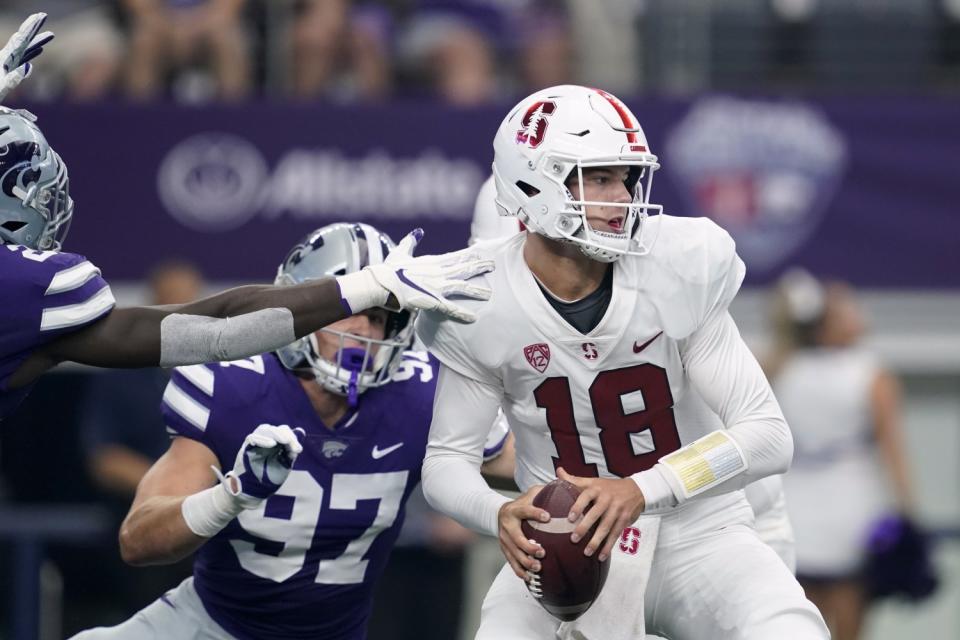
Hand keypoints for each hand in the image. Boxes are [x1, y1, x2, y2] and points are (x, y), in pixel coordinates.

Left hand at [0, 13, 53, 102]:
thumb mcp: (1, 89)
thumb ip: (12, 79)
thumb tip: (28, 66)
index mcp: (5, 59)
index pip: (21, 39)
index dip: (30, 27)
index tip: (39, 16)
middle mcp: (7, 59)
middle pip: (23, 40)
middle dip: (34, 28)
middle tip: (44, 15)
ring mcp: (8, 65)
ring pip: (25, 49)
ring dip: (37, 41)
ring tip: (50, 34)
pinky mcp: (8, 73)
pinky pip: (23, 60)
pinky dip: (32, 54)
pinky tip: (38, 52)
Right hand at [222, 424, 302, 507]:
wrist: (253, 493)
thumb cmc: (268, 480)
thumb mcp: (283, 465)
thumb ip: (290, 452)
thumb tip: (300, 435)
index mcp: (275, 444)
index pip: (283, 431)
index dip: (292, 437)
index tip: (298, 450)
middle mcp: (265, 441)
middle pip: (275, 429)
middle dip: (285, 434)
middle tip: (292, 445)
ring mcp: (255, 444)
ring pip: (264, 430)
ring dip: (276, 433)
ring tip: (285, 441)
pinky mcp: (245, 449)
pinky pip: (252, 438)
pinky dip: (262, 439)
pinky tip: (272, 443)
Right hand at [367, 228, 493, 322]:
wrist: (384, 283)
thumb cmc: (390, 269)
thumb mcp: (401, 252)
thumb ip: (411, 241)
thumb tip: (418, 232)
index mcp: (432, 261)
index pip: (455, 256)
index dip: (469, 255)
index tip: (481, 252)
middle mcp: (438, 272)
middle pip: (464, 268)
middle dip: (479, 267)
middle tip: (493, 266)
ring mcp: (437, 286)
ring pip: (462, 287)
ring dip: (476, 290)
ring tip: (489, 293)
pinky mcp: (433, 300)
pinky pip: (451, 308)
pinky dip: (463, 314)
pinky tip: (473, 318)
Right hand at [497, 484, 548, 579]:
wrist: (498, 514)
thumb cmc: (521, 504)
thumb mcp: (531, 493)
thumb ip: (545, 490)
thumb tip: (565, 482)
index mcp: (515, 510)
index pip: (525, 510)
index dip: (535, 513)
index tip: (548, 517)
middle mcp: (507, 525)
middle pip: (516, 538)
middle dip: (529, 546)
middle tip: (542, 551)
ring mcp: (504, 539)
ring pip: (514, 553)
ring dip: (525, 562)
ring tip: (538, 567)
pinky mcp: (504, 550)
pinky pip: (511, 562)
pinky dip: (519, 571)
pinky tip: (529, 577)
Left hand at [558, 467, 645, 561]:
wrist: (636, 489)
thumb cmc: (608, 487)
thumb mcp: (593, 481)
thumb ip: (574, 479)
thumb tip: (558, 471)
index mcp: (597, 488)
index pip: (586, 496)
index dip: (578, 506)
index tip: (569, 518)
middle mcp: (607, 499)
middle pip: (595, 514)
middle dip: (585, 527)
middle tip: (574, 539)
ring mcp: (617, 510)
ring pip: (606, 527)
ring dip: (596, 541)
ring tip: (586, 552)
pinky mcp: (624, 520)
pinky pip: (615, 534)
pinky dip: (608, 546)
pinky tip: (601, 556)